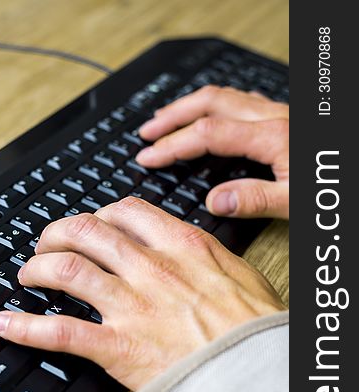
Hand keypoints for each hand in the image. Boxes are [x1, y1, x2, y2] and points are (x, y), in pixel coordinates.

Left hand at [0, 198, 284, 390]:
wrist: (257, 376)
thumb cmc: (255, 331)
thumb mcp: (243, 275)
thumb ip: (209, 255)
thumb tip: (191, 245)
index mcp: (183, 247)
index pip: (126, 213)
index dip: (99, 215)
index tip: (92, 224)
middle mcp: (151, 269)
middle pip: (86, 233)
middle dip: (57, 233)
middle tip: (47, 244)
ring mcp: (131, 307)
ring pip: (66, 270)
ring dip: (37, 268)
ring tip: (28, 275)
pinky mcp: (118, 348)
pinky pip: (60, 332)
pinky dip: (24, 327)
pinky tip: (4, 325)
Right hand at [136, 85, 288, 218]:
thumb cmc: (337, 183)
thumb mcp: (297, 202)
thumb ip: (255, 201)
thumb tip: (214, 202)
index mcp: (273, 136)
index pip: (207, 134)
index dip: (172, 145)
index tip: (149, 157)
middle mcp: (274, 117)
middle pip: (210, 102)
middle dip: (173, 116)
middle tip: (148, 131)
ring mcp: (281, 114)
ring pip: (225, 97)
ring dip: (192, 107)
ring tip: (169, 119)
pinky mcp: (288, 118)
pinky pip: (243, 102)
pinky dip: (217, 107)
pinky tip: (213, 117)